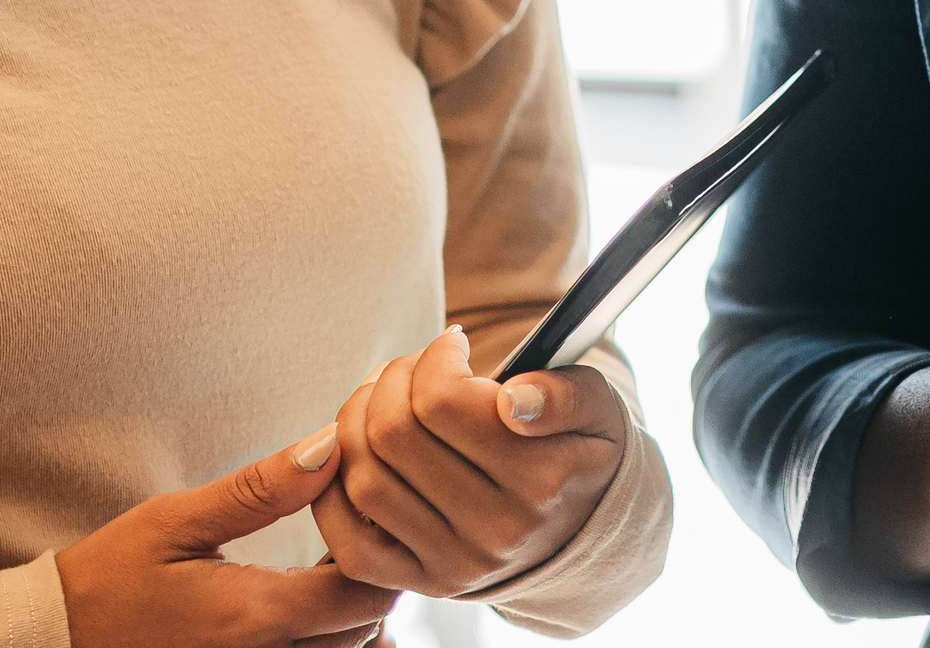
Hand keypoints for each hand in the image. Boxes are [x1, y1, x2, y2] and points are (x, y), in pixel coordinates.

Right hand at [60, 426, 397, 647]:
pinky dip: (320, 635)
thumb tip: (330, 446)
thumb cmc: (108, 578)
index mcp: (255, 616)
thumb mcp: (176, 520)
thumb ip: (260, 489)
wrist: (55, 640)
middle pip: (366, 626)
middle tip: (346, 525)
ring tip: (321, 562)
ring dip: (347, 609)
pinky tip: (299, 599)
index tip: (359, 506)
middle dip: (369, 574)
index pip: (367, 592)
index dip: (379, 545)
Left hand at [309, 328, 631, 600]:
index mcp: (541, 480)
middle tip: (412, 367)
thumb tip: (516, 400)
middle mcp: (495, 531)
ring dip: (356, 422)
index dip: (434, 357)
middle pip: (393, 434)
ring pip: (364, 479)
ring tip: (384, 399)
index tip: (453, 346)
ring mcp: (453, 563)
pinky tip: (354, 452)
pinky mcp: (420, 584)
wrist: (576, 529)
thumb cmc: (575, 449)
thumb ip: (566, 395)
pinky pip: (349, 541)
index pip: (442, 400)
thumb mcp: (595, 409)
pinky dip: (334, 492)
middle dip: (392, 380)